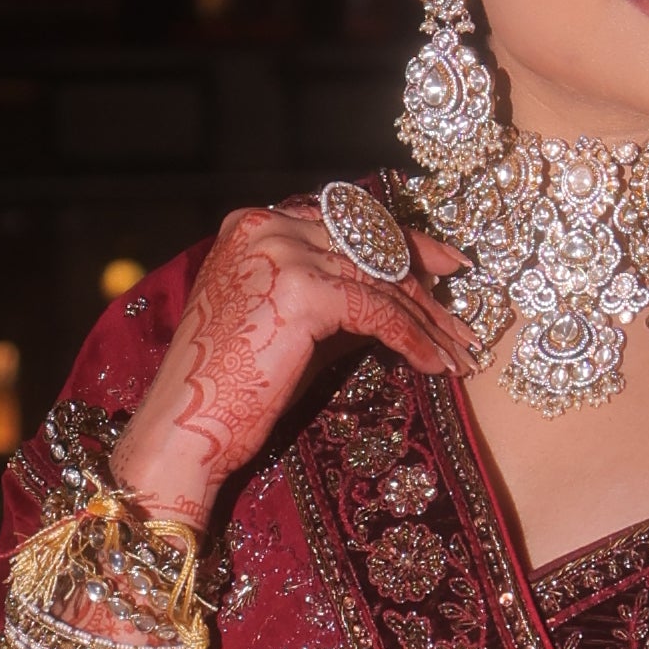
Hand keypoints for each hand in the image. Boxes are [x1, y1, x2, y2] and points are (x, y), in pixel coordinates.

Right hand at [117, 205, 469, 525]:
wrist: (184, 427)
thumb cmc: (230, 387)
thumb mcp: (289, 324)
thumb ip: (335, 296)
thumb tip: (397, 297)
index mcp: (253, 223)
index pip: (346, 221)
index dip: (400, 242)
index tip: (443, 262)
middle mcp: (266, 225)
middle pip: (370, 244)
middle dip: (425, 281)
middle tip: (464, 314)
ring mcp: (283, 253)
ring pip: (380, 279)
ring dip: (428, 319)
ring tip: (460, 351)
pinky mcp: (302, 292)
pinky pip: (379, 311)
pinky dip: (413, 340)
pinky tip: (436, 365)